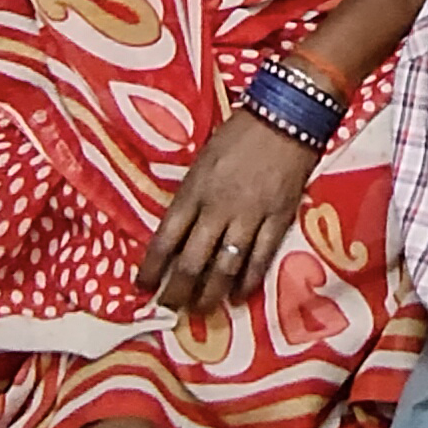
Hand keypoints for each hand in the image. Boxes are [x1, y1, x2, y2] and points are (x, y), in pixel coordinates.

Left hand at [140, 103, 321, 316]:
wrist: (285, 116)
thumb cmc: (238, 133)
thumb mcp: (202, 160)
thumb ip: (191, 196)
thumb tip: (178, 231)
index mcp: (193, 190)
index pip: (164, 239)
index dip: (151, 268)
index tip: (142, 288)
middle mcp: (217, 208)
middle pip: (191, 262)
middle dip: (177, 291)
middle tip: (170, 308)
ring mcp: (249, 216)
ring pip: (224, 268)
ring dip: (210, 294)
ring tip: (201, 310)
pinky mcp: (278, 220)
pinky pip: (260, 259)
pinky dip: (247, 282)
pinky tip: (238, 297)